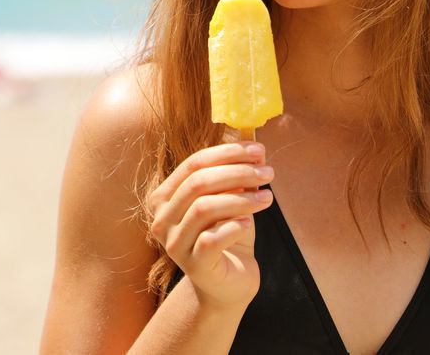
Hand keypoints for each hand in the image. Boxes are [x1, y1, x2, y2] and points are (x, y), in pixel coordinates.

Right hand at [147, 142, 274, 309]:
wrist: (228, 283)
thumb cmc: (227, 235)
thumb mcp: (230, 200)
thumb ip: (235, 175)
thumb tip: (254, 146)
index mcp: (164, 197)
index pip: (193, 164)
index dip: (227, 153)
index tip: (258, 149)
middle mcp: (161, 219)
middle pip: (198, 183)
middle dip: (237, 172)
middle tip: (268, 171)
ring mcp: (174, 244)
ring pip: (205, 208)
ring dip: (242, 198)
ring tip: (267, 197)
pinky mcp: (193, 265)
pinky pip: (213, 238)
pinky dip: (235, 226)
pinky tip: (249, 223)